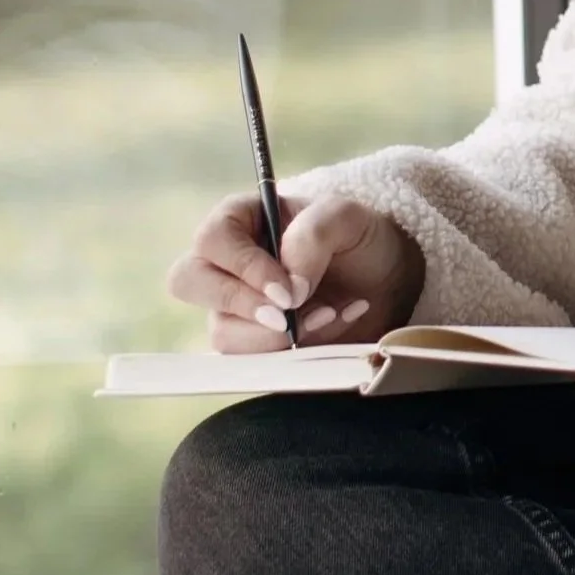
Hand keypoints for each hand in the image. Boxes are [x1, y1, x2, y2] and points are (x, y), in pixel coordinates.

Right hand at [168, 190, 425, 353]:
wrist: (386, 277)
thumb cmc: (358, 236)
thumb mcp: (346, 216)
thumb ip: (314, 235)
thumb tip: (288, 288)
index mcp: (239, 219)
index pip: (212, 240)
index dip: (243, 267)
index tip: (288, 291)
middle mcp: (226, 263)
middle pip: (188, 283)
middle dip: (239, 305)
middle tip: (287, 317)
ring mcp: (236, 305)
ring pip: (220, 331)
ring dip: (273, 336)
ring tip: (328, 314)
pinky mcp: (256, 341)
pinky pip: (254, 358)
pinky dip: (294, 351)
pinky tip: (332, 325)